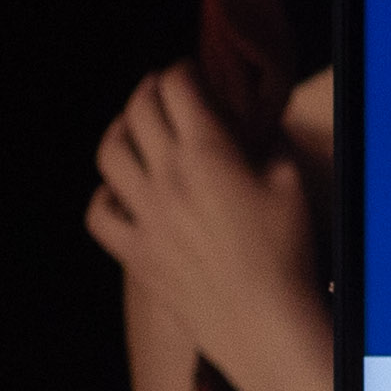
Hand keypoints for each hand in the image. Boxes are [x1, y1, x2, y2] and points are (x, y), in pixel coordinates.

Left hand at [89, 65, 333, 390]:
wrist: (264, 321)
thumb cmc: (289, 251)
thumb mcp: (292, 183)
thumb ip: (268, 143)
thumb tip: (253, 123)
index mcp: (209, 153)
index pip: (178, 88)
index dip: (183, 70)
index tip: (193, 71)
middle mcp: (167, 177)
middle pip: (138, 112)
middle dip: (150, 91)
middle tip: (163, 90)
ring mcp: (144, 216)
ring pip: (109, 155)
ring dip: (118, 131)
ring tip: (133, 128)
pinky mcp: (134, 252)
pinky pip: (98, 213)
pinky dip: (105, 195)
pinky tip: (122, 191)